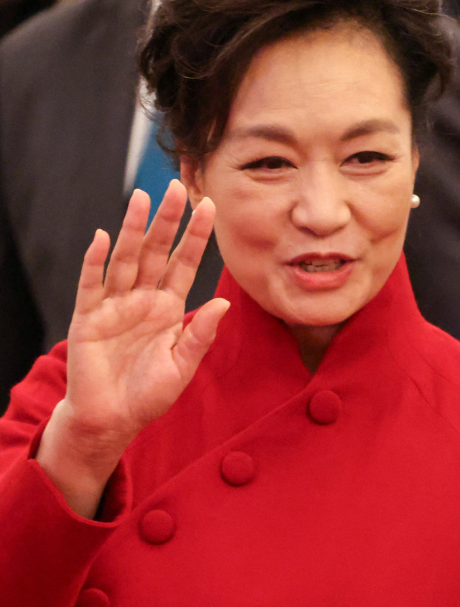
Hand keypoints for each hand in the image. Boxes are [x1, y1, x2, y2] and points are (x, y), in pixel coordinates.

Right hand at [36, 181, 227, 518]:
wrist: (113, 419)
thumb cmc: (149, 394)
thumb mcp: (183, 366)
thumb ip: (200, 335)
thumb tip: (223, 303)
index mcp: (168, 308)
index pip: (185, 264)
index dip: (196, 237)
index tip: (210, 206)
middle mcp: (142, 299)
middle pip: (156, 252)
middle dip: (167, 221)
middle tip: (177, 186)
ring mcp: (114, 305)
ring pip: (126, 259)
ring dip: (133, 229)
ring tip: (142, 199)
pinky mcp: (88, 318)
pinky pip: (91, 285)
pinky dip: (95, 262)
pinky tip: (101, 238)